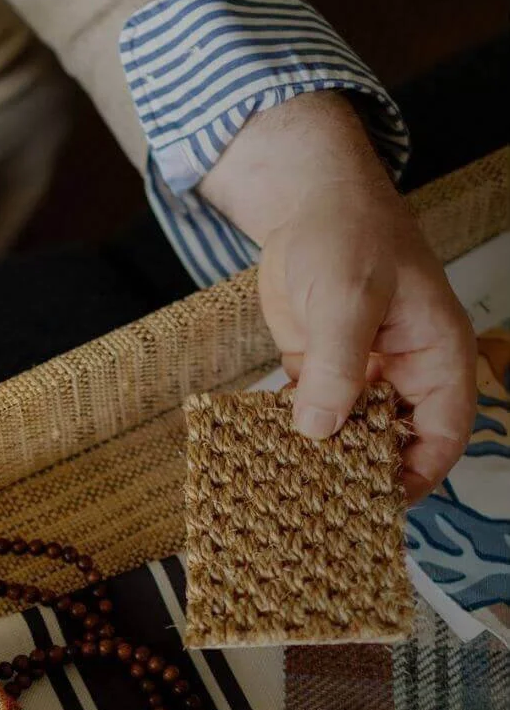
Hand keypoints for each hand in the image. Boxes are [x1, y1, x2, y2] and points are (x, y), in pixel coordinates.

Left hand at [201, 93, 476, 501]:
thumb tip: (319, 431)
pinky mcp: (320, 372)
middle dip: (364, 476)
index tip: (380, 504)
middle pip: (395, 444)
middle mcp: (402, 374)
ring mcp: (360, 376)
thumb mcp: (347, 298)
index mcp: (435, 357)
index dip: (419, 474)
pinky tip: (266, 458)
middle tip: (324, 509)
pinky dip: (293, 437)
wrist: (305, 200)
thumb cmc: (349, 232)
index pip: (442, 434)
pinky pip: (312, 416)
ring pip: (350, 435)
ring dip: (324, 461)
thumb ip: (336, 366)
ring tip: (291, 493)